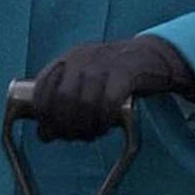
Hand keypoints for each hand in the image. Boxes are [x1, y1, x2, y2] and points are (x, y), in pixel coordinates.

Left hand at [30, 35, 194, 142]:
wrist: (152, 56)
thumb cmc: (113, 76)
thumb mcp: (84, 79)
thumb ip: (64, 102)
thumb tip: (44, 135)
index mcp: (68, 59)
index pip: (43, 85)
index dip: (42, 113)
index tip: (47, 132)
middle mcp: (83, 58)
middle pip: (63, 98)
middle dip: (64, 125)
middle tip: (72, 138)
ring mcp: (104, 63)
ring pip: (85, 103)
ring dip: (85, 127)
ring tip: (90, 135)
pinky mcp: (126, 73)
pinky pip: (109, 103)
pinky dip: (103, 121)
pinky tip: (105, 126)